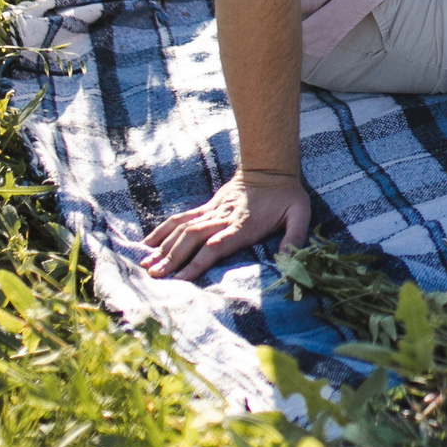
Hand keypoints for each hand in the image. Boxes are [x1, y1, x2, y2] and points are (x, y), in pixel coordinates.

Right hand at [140, 169, 309, 280]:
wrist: (271, 167)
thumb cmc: (287, 196)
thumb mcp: (300, 213)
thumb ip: (296, 236)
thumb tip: (288, 258)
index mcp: (243, 225)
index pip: (216, 245)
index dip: (198, 261)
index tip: (182, 278)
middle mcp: (223, 219)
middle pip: (193, 239)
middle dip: (173, 258)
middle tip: (155, 277)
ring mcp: (212, 212)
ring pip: (183, 229)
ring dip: (163, 246)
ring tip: (145, 265)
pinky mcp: (206, 207)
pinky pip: (181, 218)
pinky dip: (163, 230)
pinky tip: (147, 243)